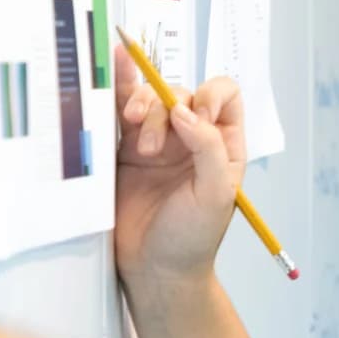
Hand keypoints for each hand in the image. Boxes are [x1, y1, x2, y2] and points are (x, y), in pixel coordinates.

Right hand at [113, 43, 245, 293]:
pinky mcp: (125, 151)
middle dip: (165, 108)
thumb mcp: (216, 194)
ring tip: (133, 136)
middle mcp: (193, 138)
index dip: (210, 95)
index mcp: (224, 145)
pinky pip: (122, 113)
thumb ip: (209, 148)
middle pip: (181, 94)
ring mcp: (158, 142)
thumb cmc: (192, 239)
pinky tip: (114, 67)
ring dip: (141, 106)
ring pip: (151, 100)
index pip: (224, 96)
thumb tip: (185, 110)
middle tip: (151, 148)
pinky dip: (119, 90)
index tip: (195, 117)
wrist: (154, 270)